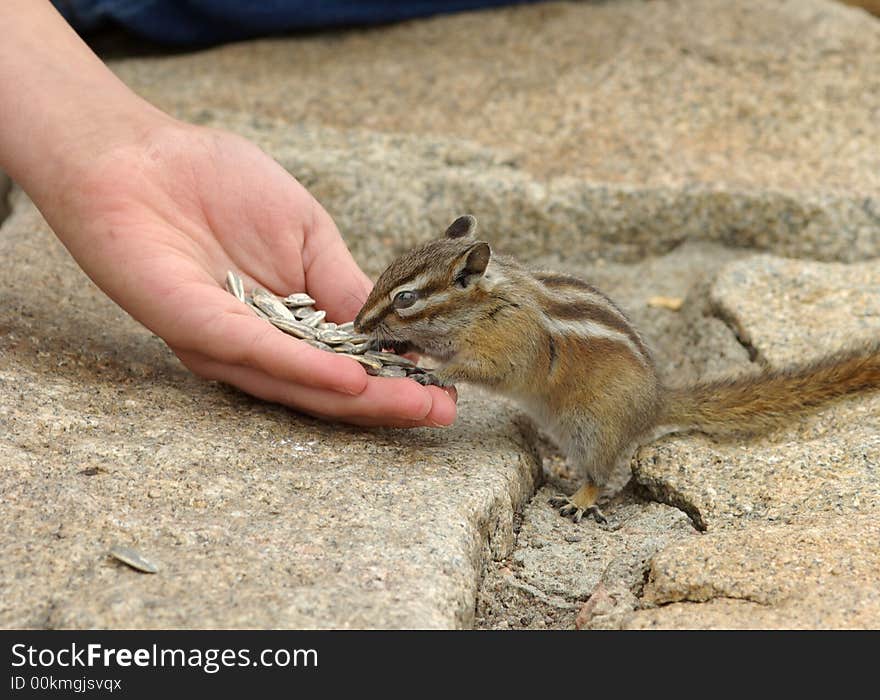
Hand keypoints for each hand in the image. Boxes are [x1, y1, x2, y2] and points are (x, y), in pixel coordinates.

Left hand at [47, 120, 457, 426]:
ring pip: (300, 384)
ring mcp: (227, 343)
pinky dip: (307, 371)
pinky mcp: (198, 329)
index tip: (446, 388)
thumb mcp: (306, 234)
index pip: (346, 363)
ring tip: (416, 404)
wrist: (140, 156)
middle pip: (329, 388)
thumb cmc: (220, 185)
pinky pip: (259, 355)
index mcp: (287, 323)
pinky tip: (352, 381)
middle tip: (443, 410)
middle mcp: (259, 346)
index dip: (395, 378)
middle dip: (389, 401)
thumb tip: (394, 330)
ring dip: (362, 399)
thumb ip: (343, 283)